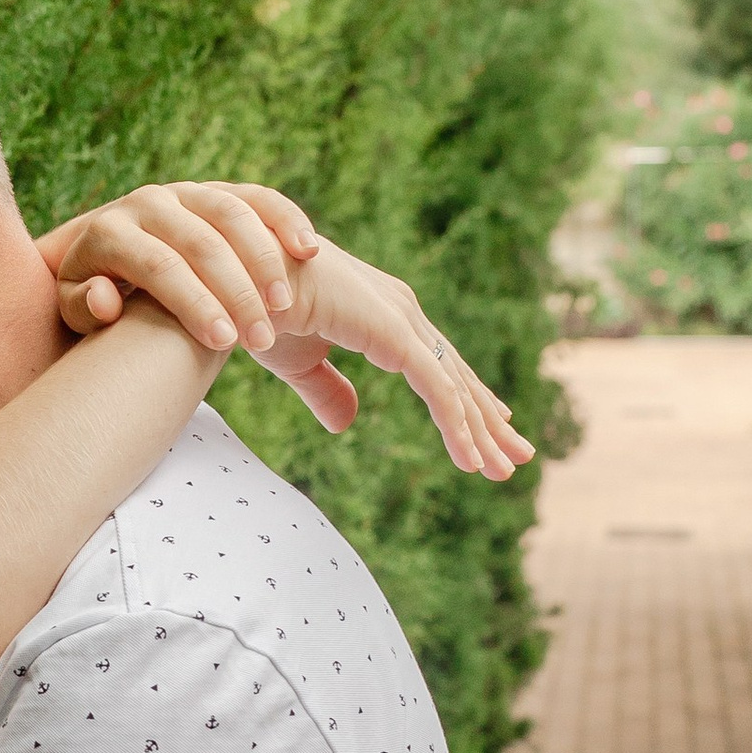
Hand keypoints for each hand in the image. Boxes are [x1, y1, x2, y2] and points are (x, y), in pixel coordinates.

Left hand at [38, 181, 321, 356]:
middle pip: (201, 242)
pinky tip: (308, 250)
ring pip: (233, 216)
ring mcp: (185, 191)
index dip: (192, 303)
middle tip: (260, 338)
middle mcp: (147, 201)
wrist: (104, 257)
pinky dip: (285, 219)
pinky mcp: (219, 190)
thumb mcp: (76, 310)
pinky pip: (258, 197)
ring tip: (283, 307)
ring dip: (263, 260)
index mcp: (109, 230)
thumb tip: (107, 298)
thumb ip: (84, 308)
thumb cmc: (93, 298)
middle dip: (234, 292)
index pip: (157, 265)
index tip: (222, 343)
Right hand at [262, 241, 533, 477]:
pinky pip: (436, 388)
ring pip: (453, 387)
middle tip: (516, 458)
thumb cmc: (262, 312)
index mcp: (384, 316)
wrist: (235, 282)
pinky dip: (457, 425)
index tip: (492, 429)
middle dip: (487, 421)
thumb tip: (348, 424)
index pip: (437, 366)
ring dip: (480, 432)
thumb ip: (327, 391)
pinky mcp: (393, 333)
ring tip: (503, 470)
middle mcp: (402, 312)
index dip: (465, 400)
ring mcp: (401, 320)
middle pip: (456, 376)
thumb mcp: (298, 364)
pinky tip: (470, 459)